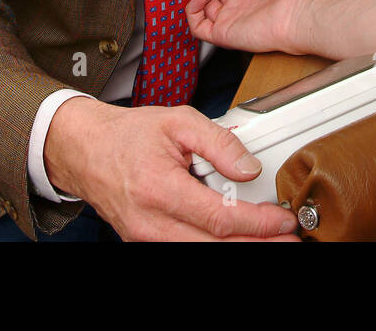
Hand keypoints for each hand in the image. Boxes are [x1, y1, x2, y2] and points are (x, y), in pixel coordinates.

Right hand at [44, 96, 297, 240]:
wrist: (86, 150)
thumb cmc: (129, 135)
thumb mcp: (178, 121)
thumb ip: (218, 142)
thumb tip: (249, 167)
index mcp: (160, 189)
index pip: (220, 217)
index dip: (258, 223)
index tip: (284, 219)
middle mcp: (151, 222)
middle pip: (215, 245)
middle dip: (257, 245)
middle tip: (289, 238)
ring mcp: (146, 238)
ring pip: (201, 253)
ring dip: (240, 249)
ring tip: (270, 242)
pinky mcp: (145, 242)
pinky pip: (185, 250)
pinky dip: (215, 245)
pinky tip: (237, 240)